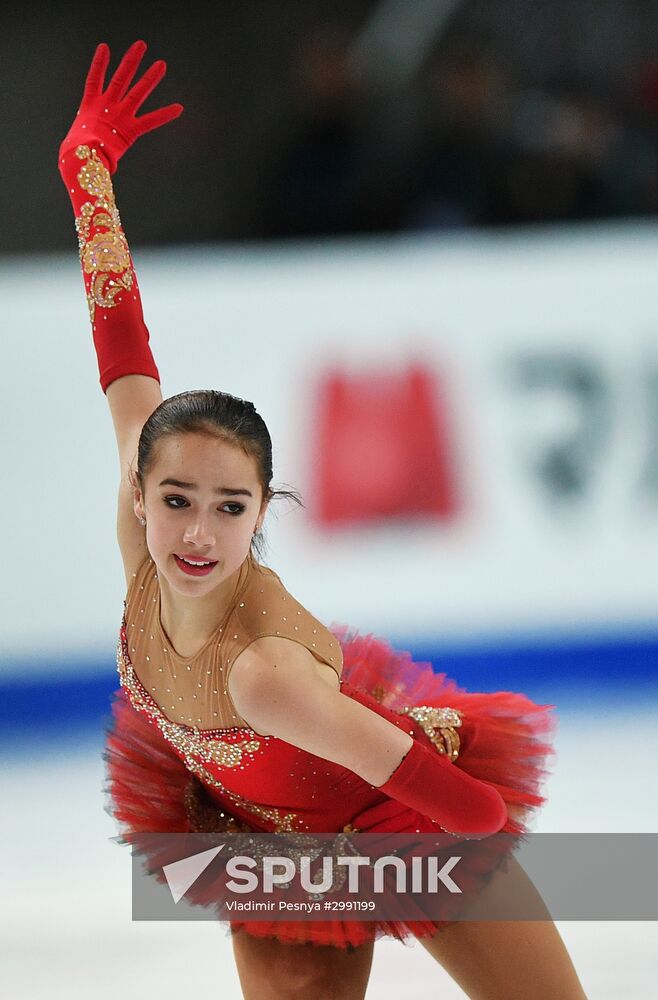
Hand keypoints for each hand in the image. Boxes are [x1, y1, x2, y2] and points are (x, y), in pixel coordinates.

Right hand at [59, 39, 182, 173]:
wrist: (81, 158)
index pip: (94, 78)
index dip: (99, 63)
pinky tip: (179, 108)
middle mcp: (106, 106)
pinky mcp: (131, 131)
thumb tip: (83, 154)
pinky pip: (151, 122)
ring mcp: (120, 116)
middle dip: (131, 61)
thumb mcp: (76, 143)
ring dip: (151, 78)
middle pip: (121, 78)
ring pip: (138, 92)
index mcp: (89, 107)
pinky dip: (165, 116)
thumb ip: (84, 142)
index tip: (104, 47)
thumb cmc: (74, 155)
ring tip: (162, 64)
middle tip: (141, 45)